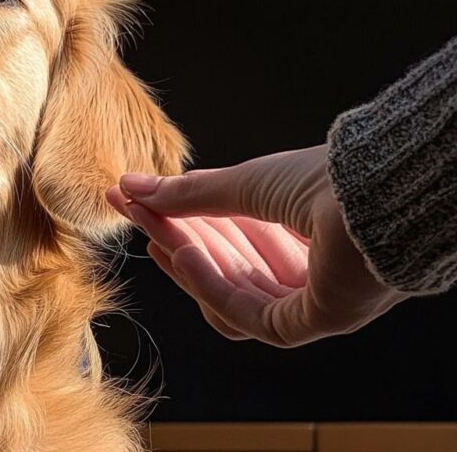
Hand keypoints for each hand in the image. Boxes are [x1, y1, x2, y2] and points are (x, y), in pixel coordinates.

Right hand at [105, 145, 408, 347]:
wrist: (374, 192)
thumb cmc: (328, 179)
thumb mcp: (246, 182)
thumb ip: (189, 194)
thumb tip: (131, 187)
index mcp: (301, 233)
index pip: (228, 237)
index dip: (179, 220)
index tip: (134, 200)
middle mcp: (308, 270)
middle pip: (223, 265)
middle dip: (174, 235)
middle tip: (129, 211)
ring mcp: (311, 300)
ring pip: (230, 292)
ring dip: (187, 260)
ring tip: (152, 232)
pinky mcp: (311, 322)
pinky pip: (248, 315)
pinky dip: (211, 286)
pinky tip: (183, 253)